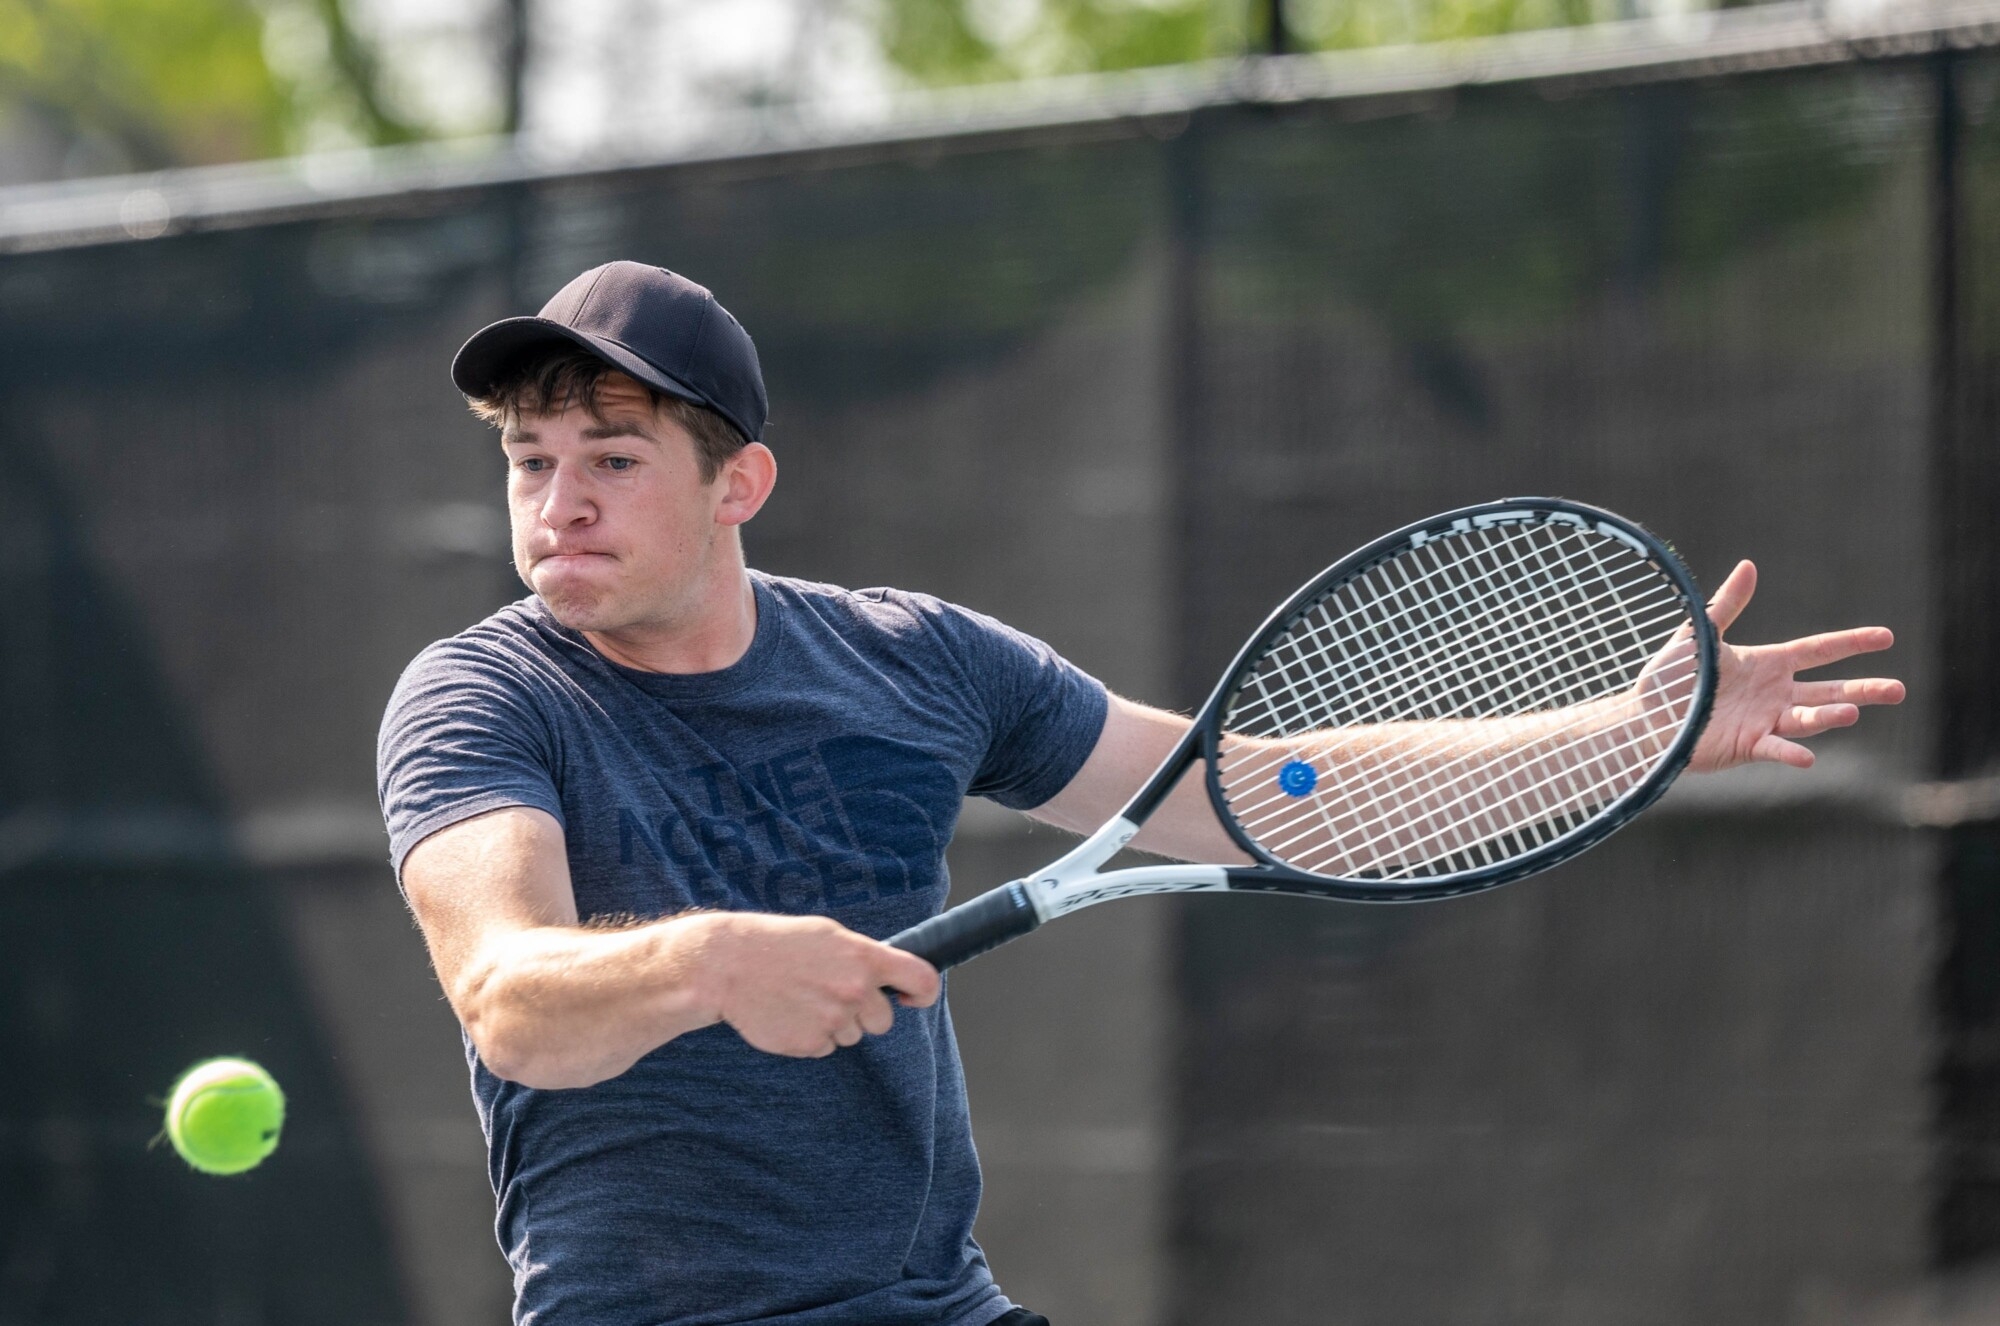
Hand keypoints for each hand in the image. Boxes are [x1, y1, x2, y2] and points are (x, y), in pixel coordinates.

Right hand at [700, 914, 940, 1057]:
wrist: (727, 966)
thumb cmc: (778, 944)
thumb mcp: (828, 934)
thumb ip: (862, 955)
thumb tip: (888, 973)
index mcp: (864, 958)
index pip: (922, 979)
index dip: (923, 994)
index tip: (914, 998)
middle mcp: (855, 990)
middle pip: (884, 1021)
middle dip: (864, 1013)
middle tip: (831, 994)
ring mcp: (834, 1020)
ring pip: (852, 1036)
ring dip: (834, 1024)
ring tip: (802, 998)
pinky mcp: (811, 1044)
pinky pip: (825, 1048)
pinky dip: (811, 1036)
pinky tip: (789, 1013)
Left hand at [1688, 560, 1904, 772]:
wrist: (1646, 717)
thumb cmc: (1672, 677)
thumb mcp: (1700, 636)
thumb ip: (1727, 605)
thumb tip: (1749, 566)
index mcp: (1770, 664)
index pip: (1819, 650)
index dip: (1852, 643)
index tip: (1887, 637)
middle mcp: (1776, 694)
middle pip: (1828, 690)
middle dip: (1863, 690)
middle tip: (1898, 690)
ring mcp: (1766, 721)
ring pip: (1808, 719)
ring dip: (1830, 716)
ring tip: (1852, 711)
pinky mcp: (1748, 746)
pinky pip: (1774, 749)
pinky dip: (1790, 754)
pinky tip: (1808, 758)